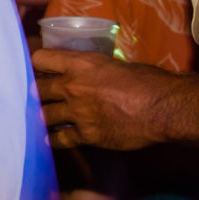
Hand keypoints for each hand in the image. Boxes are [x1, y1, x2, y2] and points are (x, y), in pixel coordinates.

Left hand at [32, 49, 182, 150]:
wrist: (162, 108)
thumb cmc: (146, 81)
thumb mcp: (114, 64)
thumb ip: (94, 70)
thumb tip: (89, 75)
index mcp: (80, 63)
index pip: (40, 59)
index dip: (37, 64)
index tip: (38, 69)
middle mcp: (73, 86)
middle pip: (37, 89)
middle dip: (36, 93)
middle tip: (37, 97)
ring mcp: (78, 112)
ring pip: (44, 115)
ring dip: (44, 116)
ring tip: (41, 118)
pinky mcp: (86, 135)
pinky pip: (60, 139)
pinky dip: (54, 140)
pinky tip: (50, 140)